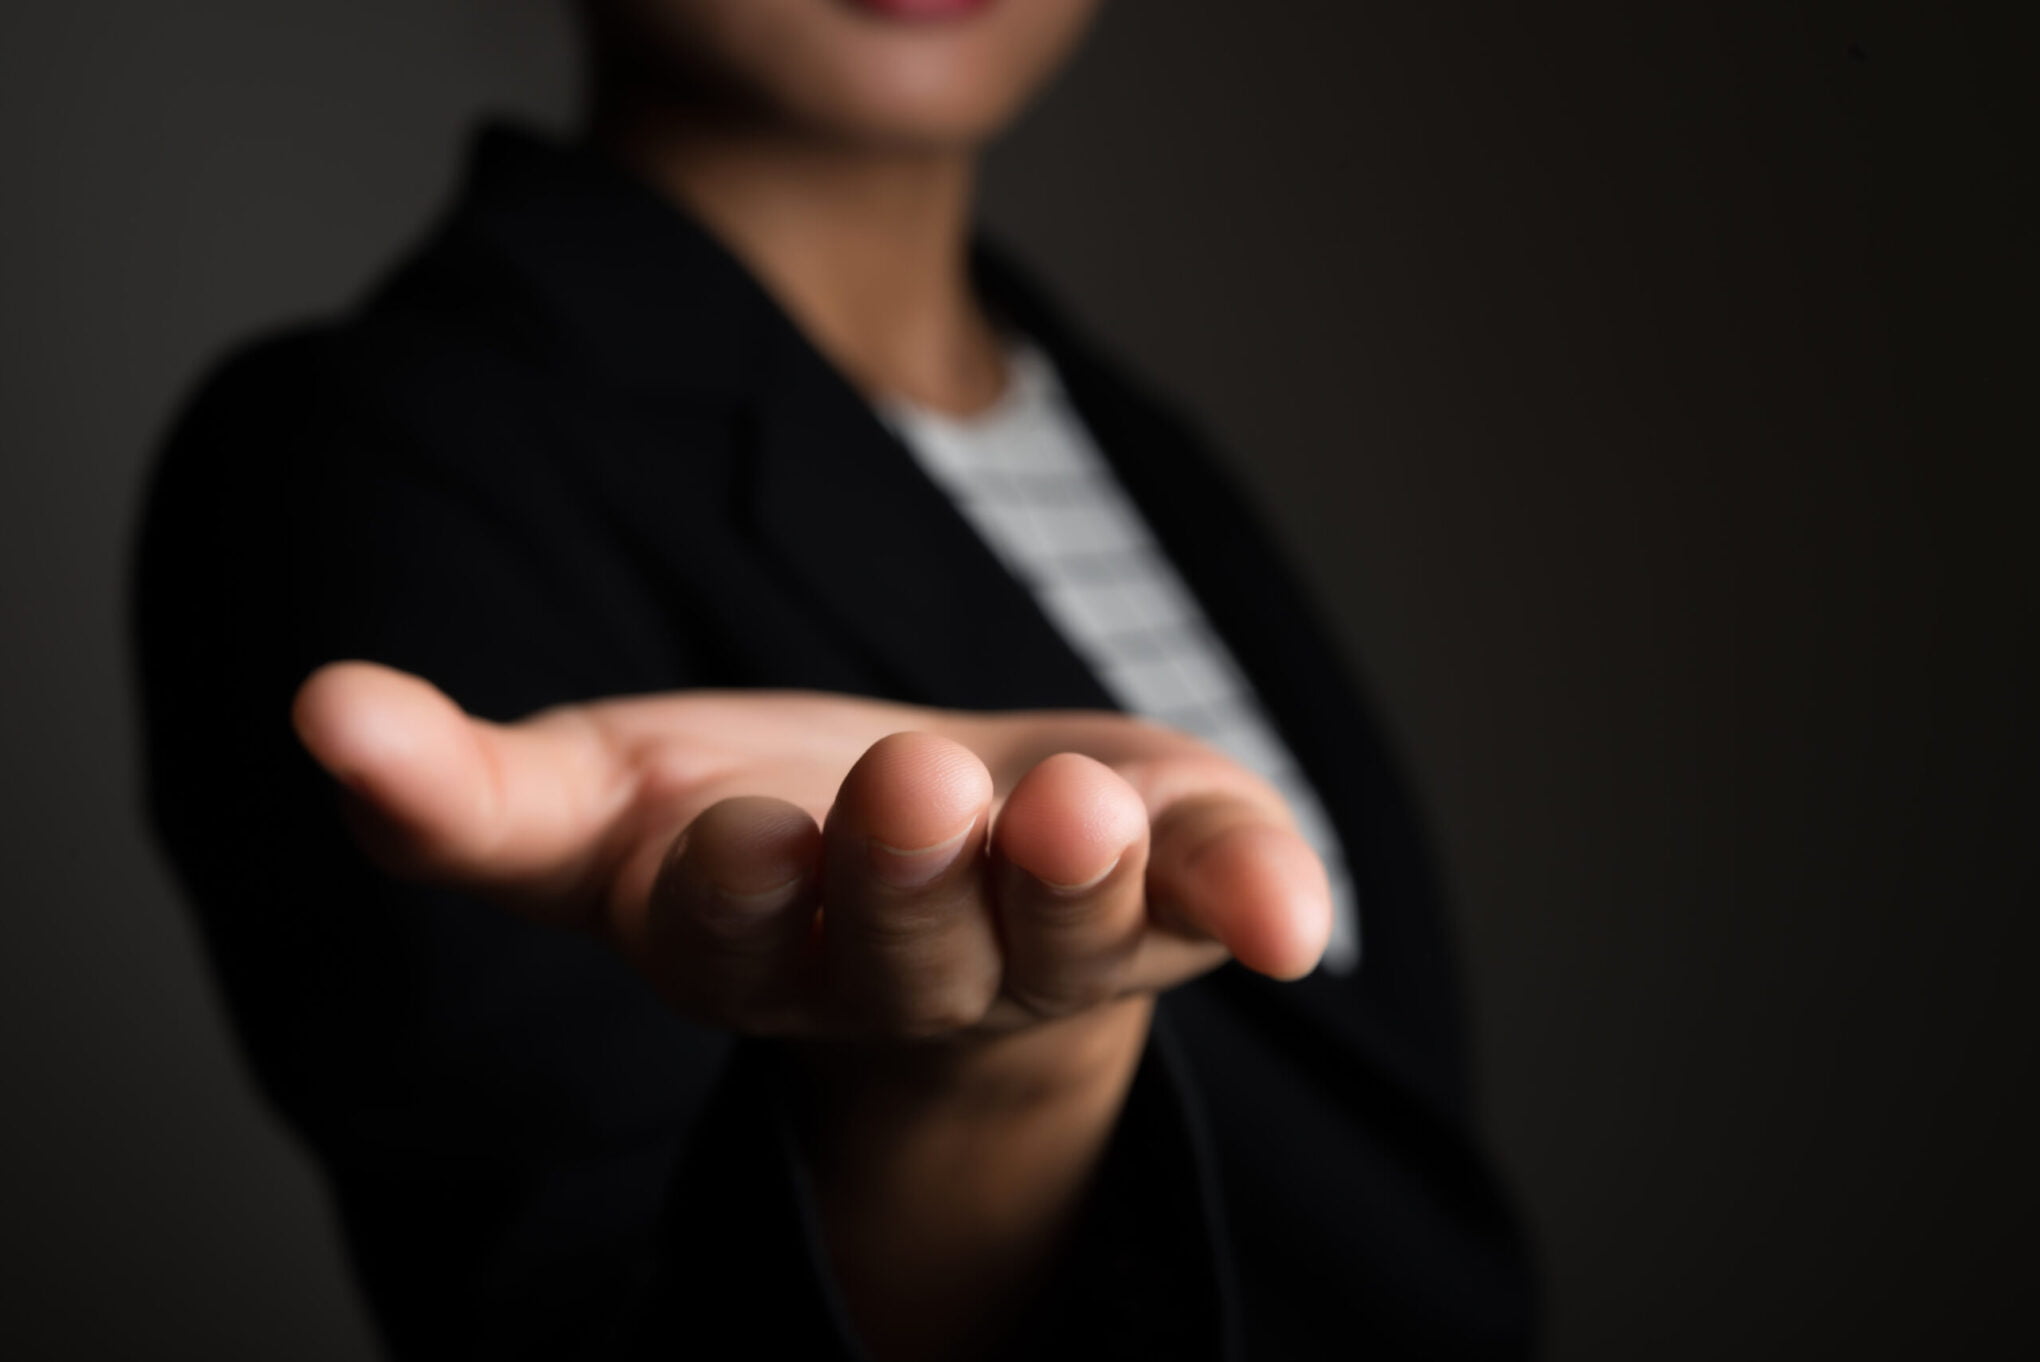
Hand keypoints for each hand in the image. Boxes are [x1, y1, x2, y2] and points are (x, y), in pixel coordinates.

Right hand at [291, 661, 1332, 1044]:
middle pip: (910, 943)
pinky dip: (1257, 897)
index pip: (736, 936)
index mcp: (759, 944)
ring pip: (1069, 928)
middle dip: (910, 877)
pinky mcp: (1170, 885)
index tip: (733, 837)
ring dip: (1072, 877)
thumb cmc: (760, 828)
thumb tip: (321, 711)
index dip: (740, 891)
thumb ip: (460, 791)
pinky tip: (1302, 920)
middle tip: (912, 791)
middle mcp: (912, 963)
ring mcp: (1055, 931)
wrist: (946, 866)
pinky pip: (1220, 896)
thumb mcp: (596, 805)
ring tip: (1061, 806)